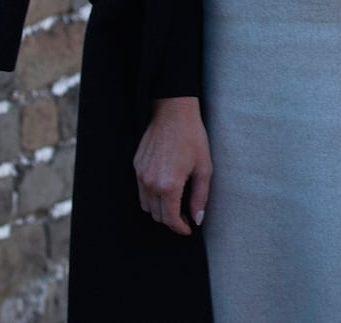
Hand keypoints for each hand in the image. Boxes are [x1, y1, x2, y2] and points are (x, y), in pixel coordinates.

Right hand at [133, 96, 212, 234]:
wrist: (173, 112)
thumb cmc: (192, 137)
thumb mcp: (204, 168)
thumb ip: (200, 197)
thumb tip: (197, 218)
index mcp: (168, 185)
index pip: (171, 219)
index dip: (180, 228)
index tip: (189, 229)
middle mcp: (150, 182)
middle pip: (157, 215)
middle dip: (171, 220)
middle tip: (185, 216)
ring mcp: (140, 174)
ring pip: (146, 205)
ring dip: (159, 209)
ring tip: (175, 203)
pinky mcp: (136, 166)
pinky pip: (141, 190)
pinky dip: (151, 195)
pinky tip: (165, 187)